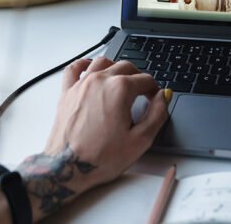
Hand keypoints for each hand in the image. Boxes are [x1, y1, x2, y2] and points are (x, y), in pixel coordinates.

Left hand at [18, 57, 167, 219]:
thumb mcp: (140, 140)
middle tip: (143, 91)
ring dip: (116, 67)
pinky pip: (74, 68)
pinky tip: (90, 68)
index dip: (154, 89)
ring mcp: (81, 84)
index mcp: (120, 89)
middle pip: (126, 66)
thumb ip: (157, 115)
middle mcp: (100, 80)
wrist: (68, 167)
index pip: (145, 80)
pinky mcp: (67, 92)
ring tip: (122, 80)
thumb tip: (163, 98)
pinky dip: (85, 64)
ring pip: (102, 62)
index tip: (155, 98)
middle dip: (138, 77)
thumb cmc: (100, 157)